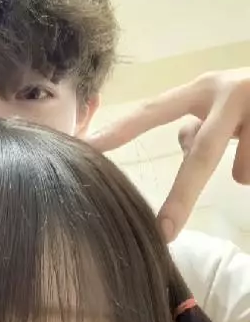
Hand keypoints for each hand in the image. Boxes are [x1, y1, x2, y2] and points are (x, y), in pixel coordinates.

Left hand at [87, 68, 249, 241]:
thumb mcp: (218, 102)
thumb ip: (193, 124)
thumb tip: (180, 141)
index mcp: (201, 88)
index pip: (150, 112)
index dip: (119, 131)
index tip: (87, 148)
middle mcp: (227, 92)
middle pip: (200, 154)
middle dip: (182, 197)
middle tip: (164, 232)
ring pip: (246, 169)